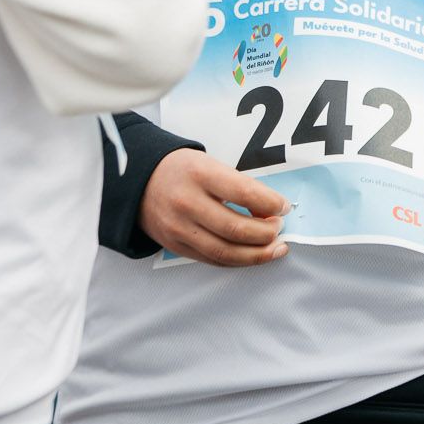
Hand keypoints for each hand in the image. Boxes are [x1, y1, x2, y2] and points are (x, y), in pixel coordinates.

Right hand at [139, 148, 288, 266]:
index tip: (284, 206)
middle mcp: (187, 203)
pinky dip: (238, 260)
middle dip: (266, 232)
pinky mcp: (175, 247)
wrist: (139, 182)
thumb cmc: (183, 170)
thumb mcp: (209, 164)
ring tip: (275, 248)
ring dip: (257, 254)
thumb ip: (238, 185)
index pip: (244, 193)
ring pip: (226, 251)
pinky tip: (253, 255)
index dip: (271, 203)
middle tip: (278, 227)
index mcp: (200, 174)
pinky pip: (213, 260)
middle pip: (236, 228)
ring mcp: (179, 228)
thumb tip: (270, 210)